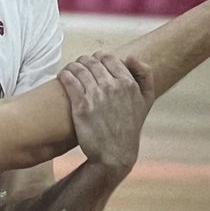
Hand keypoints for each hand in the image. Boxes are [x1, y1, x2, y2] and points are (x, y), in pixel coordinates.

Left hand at [58, 53, 154, 176]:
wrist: (115, 154)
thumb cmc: (129, 127)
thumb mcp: (146, 102)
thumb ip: (145, 76)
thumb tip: (130, 56)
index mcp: (128, 83)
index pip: (108, 57)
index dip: (98, 58)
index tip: (94, 63)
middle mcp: (112, 87)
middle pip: (91, 61)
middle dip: (84, 61)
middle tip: (80, 66)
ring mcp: (96, 95)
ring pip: (78, 67)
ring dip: (72, 66)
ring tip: (70, 70)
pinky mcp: (80, 106)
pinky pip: (69, 80)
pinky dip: (64, 74)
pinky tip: (63, 76)